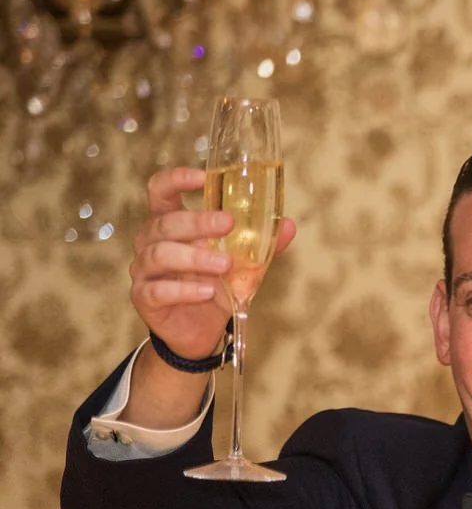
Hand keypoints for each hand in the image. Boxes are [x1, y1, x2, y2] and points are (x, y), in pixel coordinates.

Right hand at [130, 166, 295, 357]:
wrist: (199, 331)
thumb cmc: (215, 286)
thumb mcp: (242, 264)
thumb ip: (261, 245)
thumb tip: (289, 225)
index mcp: (171, 224)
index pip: (160, 191)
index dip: (175, 180)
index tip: (201, 177)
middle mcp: (151, 241)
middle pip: (165, 222)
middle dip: (196, 221)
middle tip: (227, 223)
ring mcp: (144, 270)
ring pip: (159, 254)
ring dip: (194, 257)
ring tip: (224, 264)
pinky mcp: (143, 298)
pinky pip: (157, 290)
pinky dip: (183, 290)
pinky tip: (207, 292)